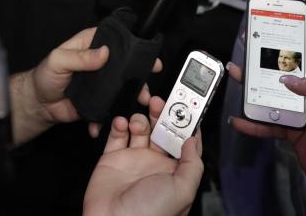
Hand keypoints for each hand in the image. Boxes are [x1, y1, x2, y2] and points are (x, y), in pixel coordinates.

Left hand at [11, 28, 160, 145]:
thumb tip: (103, 53)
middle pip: (124, 64)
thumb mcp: (59, 60)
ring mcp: (101, 83)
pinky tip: (119, 117)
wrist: (39, 105)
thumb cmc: (45, 76)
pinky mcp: (100, 101)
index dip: (132, 45)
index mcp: (90, 45)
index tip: (146, 52)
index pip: (115, 40)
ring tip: (140, 100)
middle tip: (150, 77)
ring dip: (132, 93)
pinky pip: (112, 105)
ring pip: (122, 86)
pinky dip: (117, 112)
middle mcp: (99, 62)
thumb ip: (80, 56)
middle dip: (139, 71)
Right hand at [84, 109, 202, 215]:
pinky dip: (120, 124)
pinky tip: (123, 123)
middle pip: (161, 130)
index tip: (186, 107)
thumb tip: (193, 140)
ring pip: (140, 129)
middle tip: (159, 102)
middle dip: (161, 114)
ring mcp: (133, 160)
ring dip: (141, 118)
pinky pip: (117, 135)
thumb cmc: (150, 214)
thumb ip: (192, 164)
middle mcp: (154, 164)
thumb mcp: (182, 190)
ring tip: (139, 120)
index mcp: (174, 173)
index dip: (186, 125)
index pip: (184, 142)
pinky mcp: (112, 159)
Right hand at [228, 57, 305, 214]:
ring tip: (234, 75)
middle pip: (283, 76)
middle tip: (246, 51)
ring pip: (271, 97)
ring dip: (253, 89)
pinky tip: (238, 120)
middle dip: (265, 64)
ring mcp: (298, 115)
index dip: (293, 47)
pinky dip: (252, 123)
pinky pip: (268, 124)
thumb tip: (288, 77)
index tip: (273, 35)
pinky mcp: (289, 132)